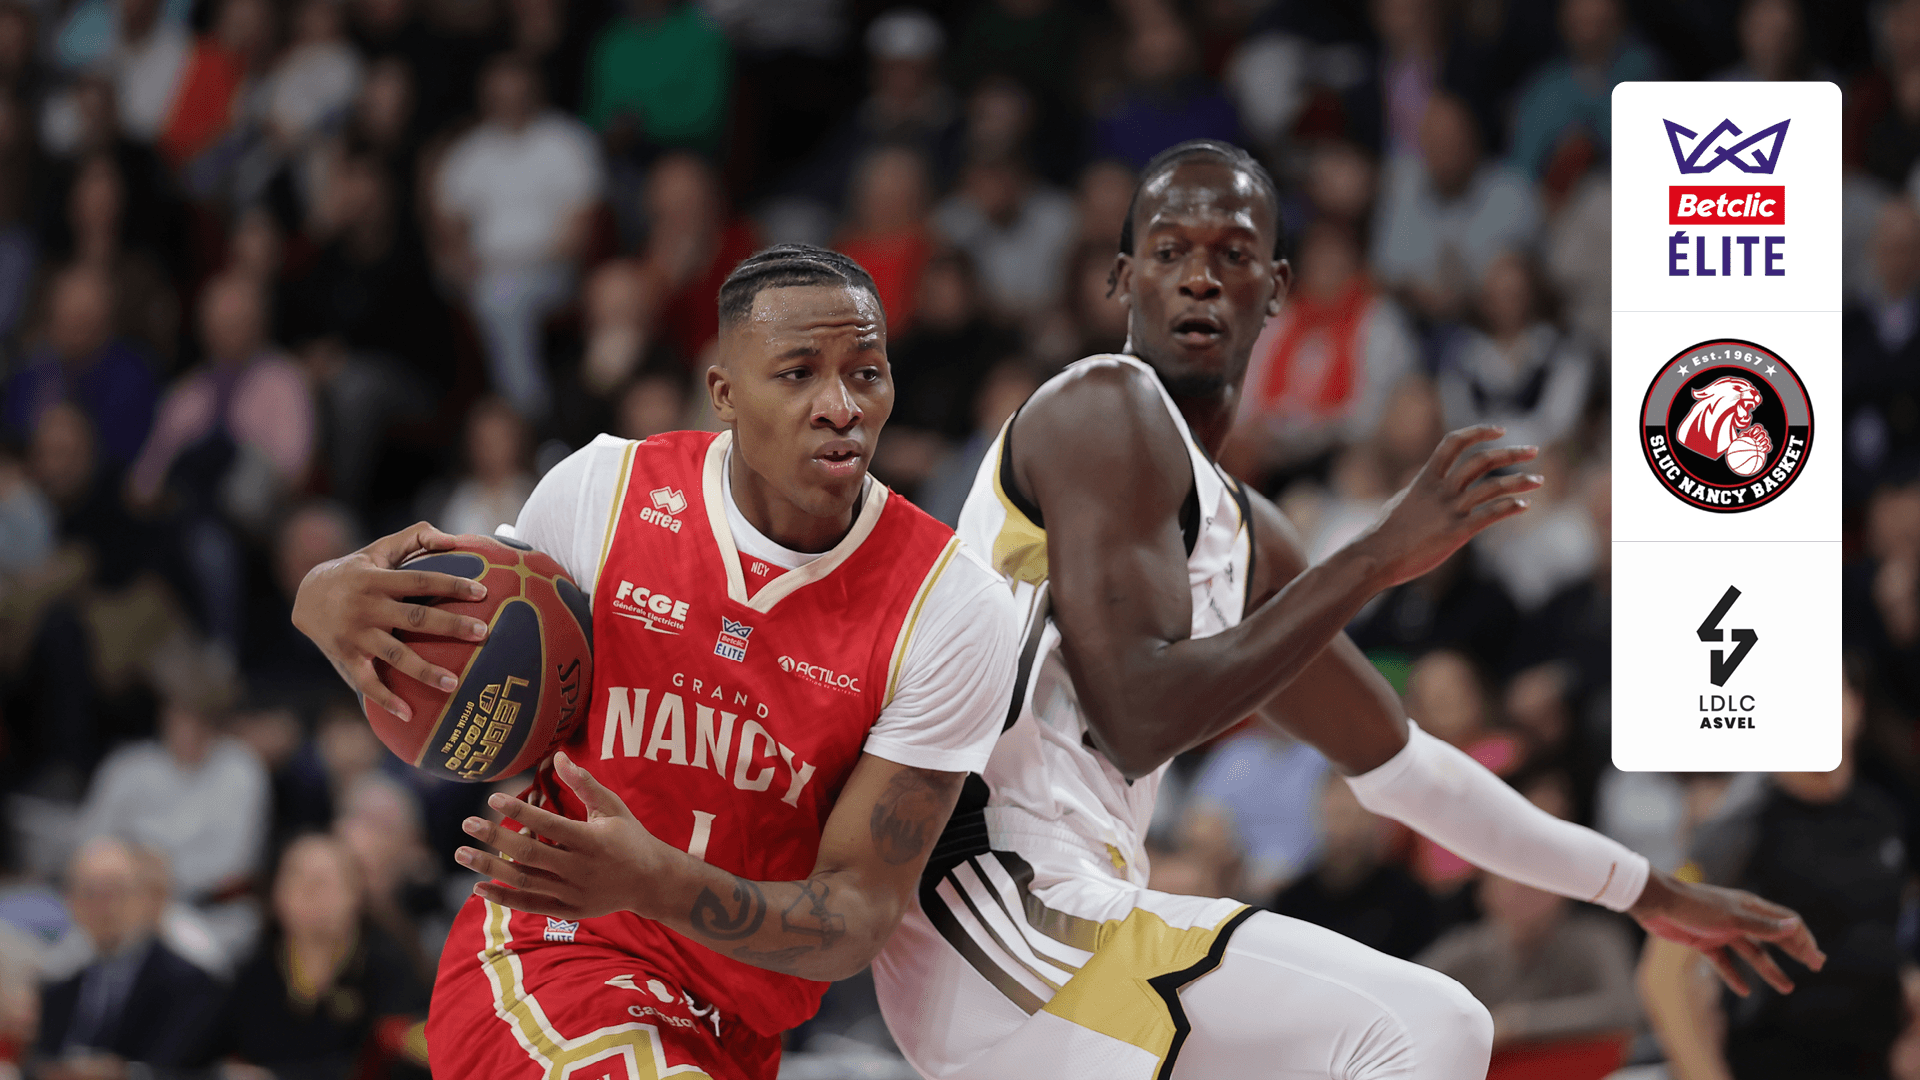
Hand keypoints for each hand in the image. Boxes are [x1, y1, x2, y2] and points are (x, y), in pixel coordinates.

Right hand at [291, 520, 489, 720]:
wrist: (306, 596)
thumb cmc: (356, 571)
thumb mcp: (380, 548)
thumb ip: (416, 536)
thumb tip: (455, 539)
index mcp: (377, 579)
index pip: (422, 580)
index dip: (452, 585)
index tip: (482, 592)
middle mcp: (367, 607)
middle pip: (415, 618)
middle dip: (451, 626)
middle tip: (483, 633)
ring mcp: (355, 635)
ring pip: (395, 655)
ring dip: (425, 670)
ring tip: (455, 682)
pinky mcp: (345, 657)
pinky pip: (367, 683)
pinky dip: (386, 700)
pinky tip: (409, 714)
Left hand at [457, 752, 677, 920]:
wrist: (652, 882)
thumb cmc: (631, 838)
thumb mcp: (612, 807)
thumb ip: (584, 783)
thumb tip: (558, 755)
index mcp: (591, 840)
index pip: (548, 824)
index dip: (519, 810)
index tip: (493, 799)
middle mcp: (580, 868)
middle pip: (529, 854)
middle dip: (495, 838)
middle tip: (467, 823)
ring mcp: (573, 892)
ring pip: (524, 880)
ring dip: (490, 867)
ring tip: (461, 853)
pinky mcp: (569, 910)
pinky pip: (530, 904)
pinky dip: (503, 897)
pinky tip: (479, 887)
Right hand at [1350, 425, 1541, 586]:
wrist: (1375, 557)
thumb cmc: (1383, 535)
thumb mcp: (1400, 502)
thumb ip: (1417, 491)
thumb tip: (1419, 484)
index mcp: (1425, 478)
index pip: (1454, 442)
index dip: (1478, 432)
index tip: (1499, 430)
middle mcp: (1441, 490)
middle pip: (1481, 460)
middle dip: (1510, 452)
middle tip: (1532, 449)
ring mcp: (1450, 510)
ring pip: (1493, 486)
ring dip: (1519, 481)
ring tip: (1538, 480)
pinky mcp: (1457, 532)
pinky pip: (1490, 514)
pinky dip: (1510, 507)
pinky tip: (1524, 506)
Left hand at [1630, 869, 1824, 995]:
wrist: (1655, 902)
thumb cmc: (1694, 906)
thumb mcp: (1732, 919)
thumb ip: (1763, 926)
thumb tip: (1796, 926)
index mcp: (1750, 907)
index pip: (1786, 922)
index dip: (1803, 939)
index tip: (1816, 960)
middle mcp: (1740, 918)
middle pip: (1774, 937)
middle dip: (1795, 951)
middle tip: (1816, 966)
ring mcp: (1722, 931)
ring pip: (1752, 953)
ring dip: (1770, 970)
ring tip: (1787, 988)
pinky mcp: (1703, 941)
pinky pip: (1723, 962)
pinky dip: (1734, 975)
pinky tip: (1744, 990)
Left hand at [1740, 425, 1771, 454]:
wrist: (1744, 451)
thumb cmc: (1742, 443)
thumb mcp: (1741, 438)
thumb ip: (1743, 434)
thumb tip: (1744, 433)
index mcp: (1754, 432)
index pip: (1758, 428)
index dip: (1756, 430)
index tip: (1751, 434)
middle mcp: (1760, 436)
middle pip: (1763, 433)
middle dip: (1759, 436)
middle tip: (1754, 440)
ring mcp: (1763, 441)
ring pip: (1766, 440)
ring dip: (1762, 442)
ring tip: (1757, 446)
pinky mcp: (1765, 447)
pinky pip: (1768, 447)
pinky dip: (1765, 448)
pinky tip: (1761, 450)